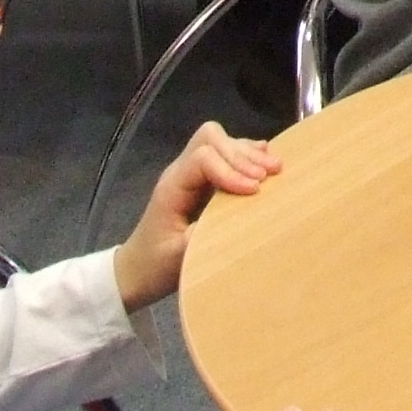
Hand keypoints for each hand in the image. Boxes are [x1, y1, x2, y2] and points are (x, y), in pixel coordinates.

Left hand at [117, 120, 281, 309]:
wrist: (136, 271)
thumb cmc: (155, 265)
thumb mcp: (179, 257)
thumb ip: (205, 236)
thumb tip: (240, 222)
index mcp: (172, 188)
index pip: (203, 158)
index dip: (232, 170)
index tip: (254, 190)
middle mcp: (181, 173)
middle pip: (211, 138)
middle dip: (242, 154)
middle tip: (270, 174)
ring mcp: (191, 174)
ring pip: (219, 142)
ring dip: (248, 152)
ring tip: (275, 168)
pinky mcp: (202, 182)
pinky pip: (224, 155)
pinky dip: (246, 155)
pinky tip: (265, 161)